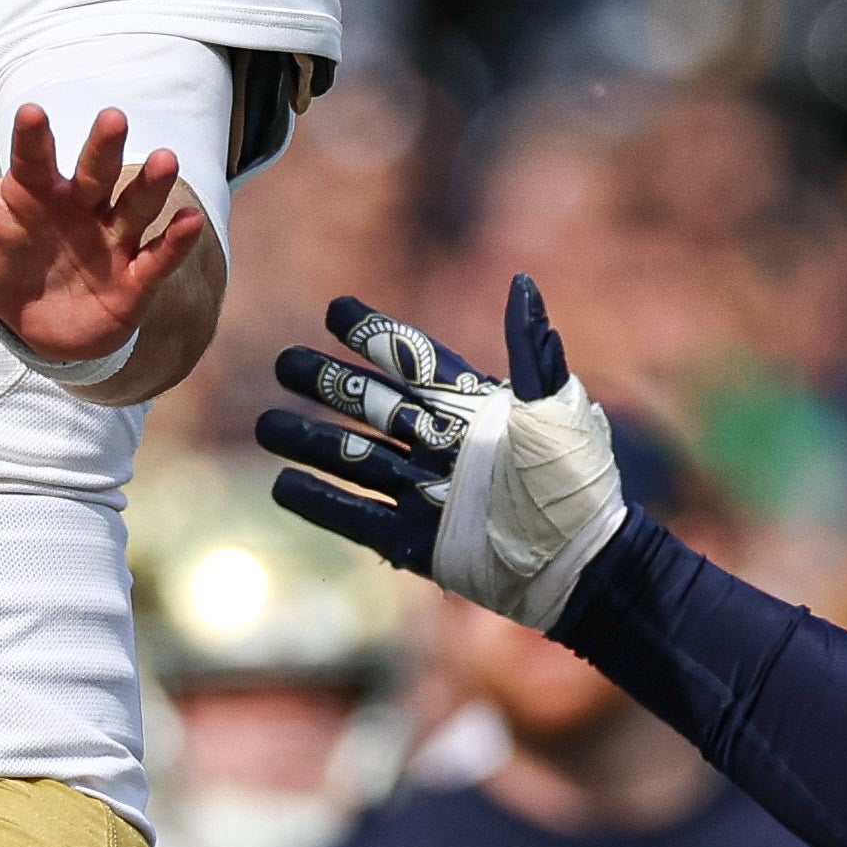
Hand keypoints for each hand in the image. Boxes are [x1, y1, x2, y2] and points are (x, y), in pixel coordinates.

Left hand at [0, 105, 205, 378]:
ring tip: (166, 160)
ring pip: (134, 208)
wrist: (26, 321)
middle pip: (95, 172)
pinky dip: (175, 243)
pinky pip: (156, 260)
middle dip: (104, 147)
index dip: (33, 138)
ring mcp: (108, 241)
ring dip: (150, 186)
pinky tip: (190, 222)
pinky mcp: (132, 282)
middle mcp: (79, 206)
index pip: (34, 157)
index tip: (31, 114)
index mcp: (35, 187)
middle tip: (113, 119)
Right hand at [254, 279, 632, 628]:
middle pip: (374, 406)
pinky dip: (323, 503)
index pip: (415, 363)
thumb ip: (533, 353)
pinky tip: (284, 485)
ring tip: (266, 425)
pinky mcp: (419, 541)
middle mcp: (443, 447)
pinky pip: (360, 518)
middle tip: (284, 363)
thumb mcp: (558, 411)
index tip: (336, 311)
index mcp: (475, 409)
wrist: (580, 562)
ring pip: (357, 459)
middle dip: (328, 384)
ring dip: (312, 441)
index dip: (376, 338)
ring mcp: (427, 494)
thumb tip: (523, 285)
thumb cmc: (575, 483)